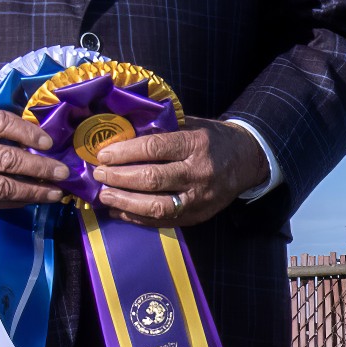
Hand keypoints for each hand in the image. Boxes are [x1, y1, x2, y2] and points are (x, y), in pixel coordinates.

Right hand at [0, 108, 72, 209]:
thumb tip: (33, 137)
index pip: (1, 124)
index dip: (28, 132)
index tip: (48, 143)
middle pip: (6, 161)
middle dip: (40, 168)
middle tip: (62, 172)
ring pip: (1, 188)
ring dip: (33, 192)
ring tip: (54, 192)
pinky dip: (14, 202)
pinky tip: (30, 199)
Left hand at [84, 117, 264, 227]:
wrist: (246, 160)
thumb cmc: (212, 139)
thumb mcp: (190, 125)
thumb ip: (160, 130)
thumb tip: (119, 133)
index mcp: (197, 144)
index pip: (155, 149)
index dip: (125, 153)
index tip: (103, 155)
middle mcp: (200, 173)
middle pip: (153, 179)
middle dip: (120, 178)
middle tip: (99, 175)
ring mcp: (200, 199)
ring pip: (157, 206)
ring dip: (125, 202)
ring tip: (105, 195)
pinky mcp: (197, 217)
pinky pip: (162, 221)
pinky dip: (136, 218)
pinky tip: (119, 210)